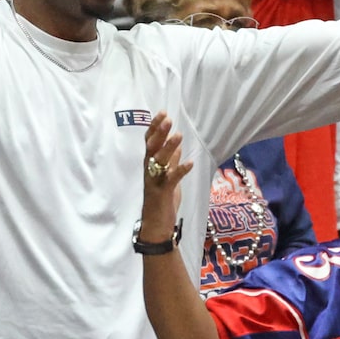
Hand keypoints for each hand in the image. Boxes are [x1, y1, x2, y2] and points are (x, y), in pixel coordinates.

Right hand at [141, 112, 192, 241]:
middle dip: (159, 133)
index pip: (149, 142)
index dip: (155, 127)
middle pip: (152, 148)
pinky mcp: (163, 193)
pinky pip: (171, 179)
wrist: (155, 225)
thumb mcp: (167, 177)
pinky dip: (180, 170)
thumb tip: (175, 146)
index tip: (162, 113)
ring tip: (179, 135)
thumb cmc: (161, 201)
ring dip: (169, 147)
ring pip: (159, 161)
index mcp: (150, 165)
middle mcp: (149, 171)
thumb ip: (170, 162)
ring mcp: (155, 181)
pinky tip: (190, 163)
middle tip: (168, 119)